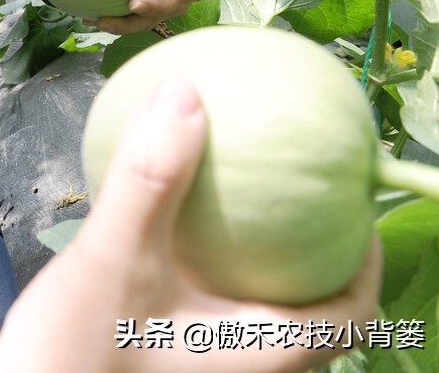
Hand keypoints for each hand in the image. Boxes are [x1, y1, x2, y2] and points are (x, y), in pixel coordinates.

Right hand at [0, 79, 381, 372]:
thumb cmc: (74, 351)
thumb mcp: (113, 256)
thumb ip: (149, 178)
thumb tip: (186, 93)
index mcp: (256, 355)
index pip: (349, 317)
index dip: (364, 262)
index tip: (351, 204)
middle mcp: (237, 364)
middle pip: (304, 310)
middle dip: (306, 249)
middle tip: (292, 190)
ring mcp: (195, 360)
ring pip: (247, 306)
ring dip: (249, 254)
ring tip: (234, 196)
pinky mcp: (155, 352)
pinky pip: (201, 302)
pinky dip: (199, 259)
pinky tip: (161, 218)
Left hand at [91, 0, 225, 33]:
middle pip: (175, 7)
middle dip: (155, 8)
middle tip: (134, 3)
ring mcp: (164, 7)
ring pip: (150, 21)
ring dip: (127, 23)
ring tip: (103, 20)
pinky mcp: (144, 12)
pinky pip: (129, 20)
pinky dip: (111, 20)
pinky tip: (89, 18)